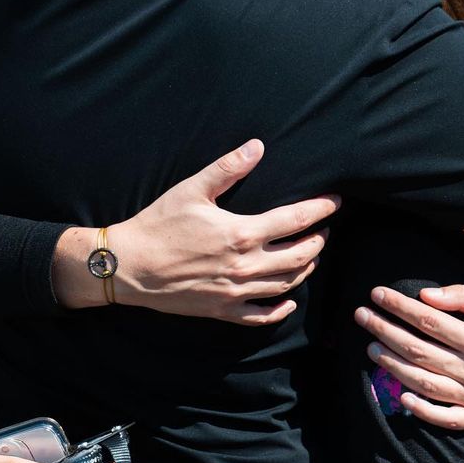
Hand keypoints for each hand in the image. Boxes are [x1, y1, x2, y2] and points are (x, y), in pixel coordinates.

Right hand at [52, 139, 339, 324]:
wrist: (128, 267)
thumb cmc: (158, 224)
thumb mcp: (192, 189)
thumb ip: (228, 168)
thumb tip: (257, 146)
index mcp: (242, 233)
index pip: (296, 220)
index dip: (320, 210)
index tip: (335, 201)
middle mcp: (245, 265)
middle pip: (300, 256)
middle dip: (318, 240)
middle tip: (323, 228)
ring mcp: (236, 291)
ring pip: (287, 284)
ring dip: (306, 268)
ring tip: (311, 254)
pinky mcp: (223, 310)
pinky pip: (262, 316)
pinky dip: (281, 309)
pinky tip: (288, 300)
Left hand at [355, 284, 463, 429]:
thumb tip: (425, 296)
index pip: (429, 322)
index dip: (399, 307)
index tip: (378, 294)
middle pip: (420, 352)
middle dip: (386, 331)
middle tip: (362, 316)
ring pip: (426, 384)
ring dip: (394, 366)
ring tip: (373, 348)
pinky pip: (447, 419)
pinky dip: (422, 410)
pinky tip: (401, 396)